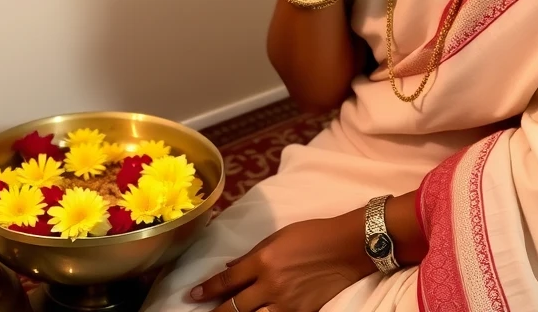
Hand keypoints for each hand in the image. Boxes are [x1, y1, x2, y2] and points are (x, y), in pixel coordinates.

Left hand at [190, 211, 373, 311]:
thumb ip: (253, 254)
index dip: (207, 290)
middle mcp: (271, 284)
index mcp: (263, 260)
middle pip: (235, 307)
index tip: (192, 296)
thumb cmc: (312, 234)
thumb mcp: (278, 236)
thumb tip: (230, 267)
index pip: (228, 280)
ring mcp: (286, 303)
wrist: (346, 248)